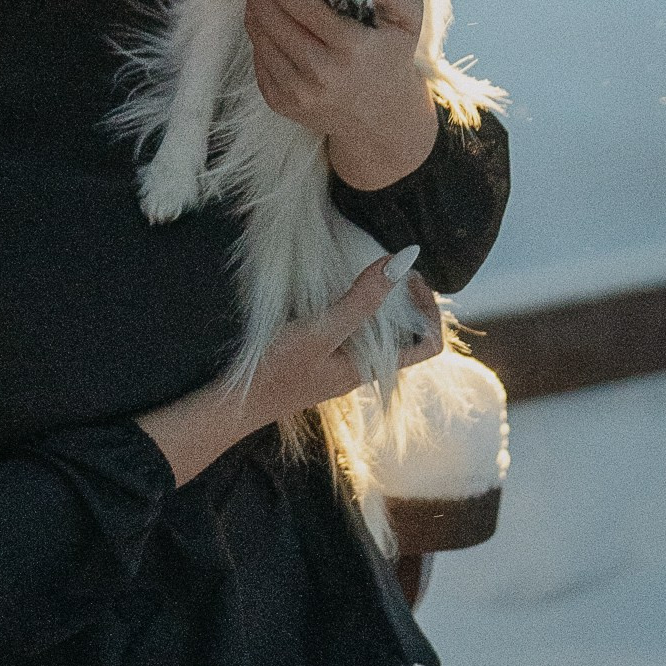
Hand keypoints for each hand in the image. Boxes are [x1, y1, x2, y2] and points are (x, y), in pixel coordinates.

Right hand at [135, 249, 422, 486]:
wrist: (234, 405)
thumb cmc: (278, 373)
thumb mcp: (321, 331)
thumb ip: (361, 299)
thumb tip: (403, 260)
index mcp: (373, 367)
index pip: (429, 344)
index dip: (430, 309)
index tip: (408, 279)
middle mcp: (363, 366)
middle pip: (407, 333)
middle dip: (405, 297)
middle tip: (388, 262)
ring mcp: (341, 362)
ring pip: (379, 330)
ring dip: (379, 299)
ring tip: (365, 268)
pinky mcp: (319, 356)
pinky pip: (352, 329)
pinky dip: (353, 304)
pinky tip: (333, 285)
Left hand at [243, 0, 439, 190]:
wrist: (381, 119)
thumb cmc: (391, 56)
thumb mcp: (409, 17)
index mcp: (351, 48)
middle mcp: (319, 73)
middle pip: (268, 11)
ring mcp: (295, 92)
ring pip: (257, 30)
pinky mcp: (279, 101)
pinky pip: (257, 53)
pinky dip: (260, 28)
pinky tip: (275, 18)